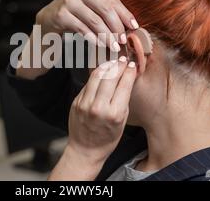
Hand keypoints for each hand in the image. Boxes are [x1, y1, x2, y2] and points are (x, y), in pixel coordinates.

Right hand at [36, 0, 138, 50]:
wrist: (46, 24)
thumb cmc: (73, 18)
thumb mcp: (90, 10)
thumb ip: (107, 12)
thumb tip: (132, 24)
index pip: (113, 1)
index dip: (125, 15)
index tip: (135, 28)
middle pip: (106, 10)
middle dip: (117, 27)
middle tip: (123, 40)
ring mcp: (68, 1)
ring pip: (95, 20)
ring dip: (107, 35)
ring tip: (114, 46)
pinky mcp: (61, 15)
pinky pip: (83, 28)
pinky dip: (94, 38)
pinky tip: (100, 45)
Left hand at [49, 57, 136, 179]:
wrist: (85, 149)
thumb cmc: (107, 138)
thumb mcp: (122, 120)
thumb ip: (123, 99)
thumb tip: (127, 79)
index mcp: (114, 113)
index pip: (124, 85)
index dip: (130, 72)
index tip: (133, 66)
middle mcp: (99, 107)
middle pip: (110, 76)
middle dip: (119, 65)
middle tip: (124, 61)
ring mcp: (85, 104)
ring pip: (96, 76)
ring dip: (106, 66)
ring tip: (113, 63)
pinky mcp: (76, 101)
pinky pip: (88, 83)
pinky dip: (96, 75)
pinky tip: (102, 72)